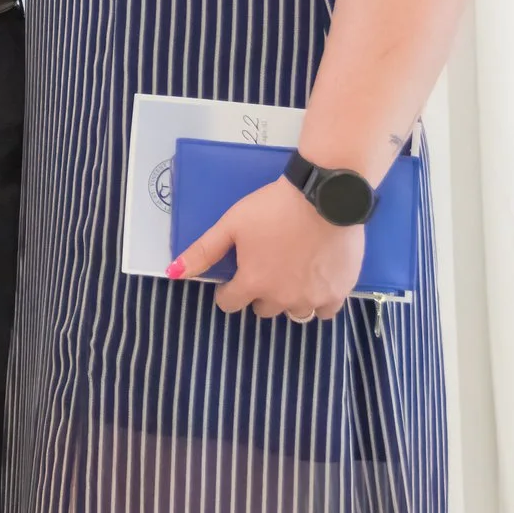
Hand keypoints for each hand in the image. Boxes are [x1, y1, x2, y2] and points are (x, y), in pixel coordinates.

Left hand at [172, 177, 363, 322]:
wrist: (324, 198)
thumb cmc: (272, 208)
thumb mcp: (230, 225)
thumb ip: (203, 252)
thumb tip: (173, 273)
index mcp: (253, 283)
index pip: (230, 304)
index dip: (227, 291)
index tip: (232, 277)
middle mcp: (282, 299)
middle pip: (263, 309)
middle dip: (259, 293)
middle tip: (265, 268)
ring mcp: (313, 299)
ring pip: (294, 313)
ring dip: (288, 300)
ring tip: (290, 275)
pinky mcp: (340, 293)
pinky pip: (325, 311)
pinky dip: (318, 302)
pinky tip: (315, 282)